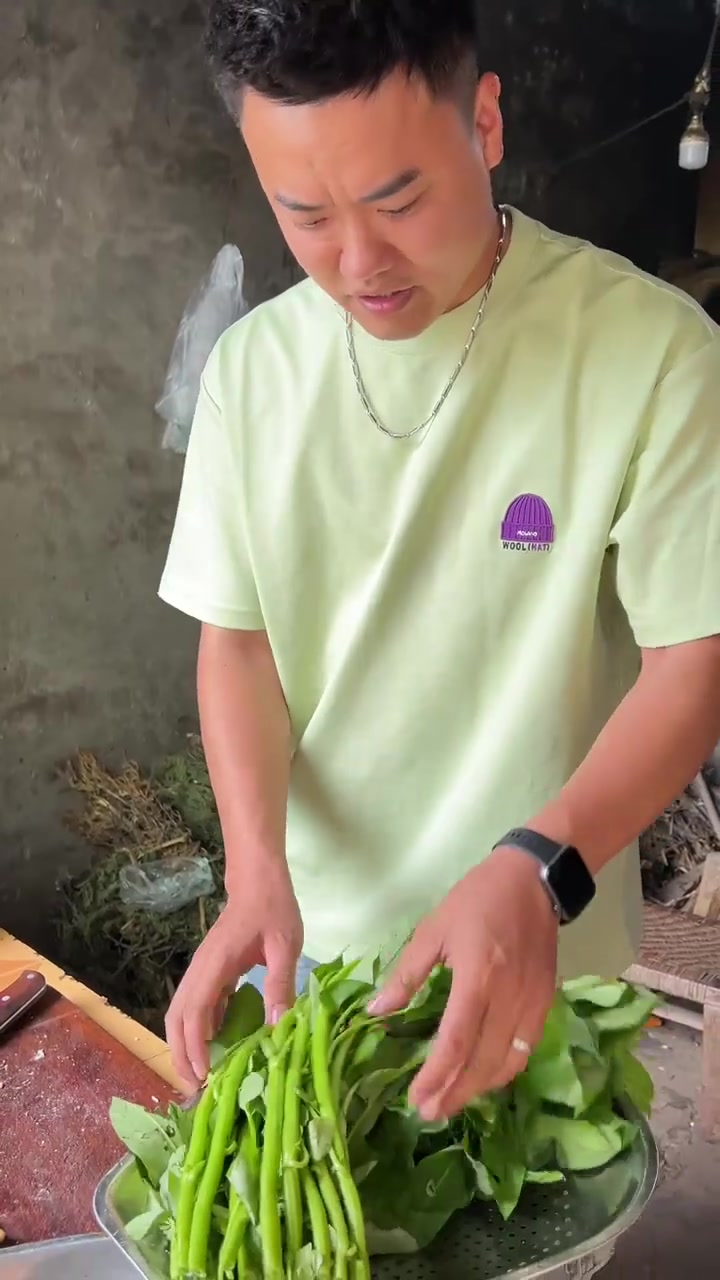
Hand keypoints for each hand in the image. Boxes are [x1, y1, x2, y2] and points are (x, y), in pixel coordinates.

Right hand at [165, 861, 302, 1091]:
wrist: (258, 880)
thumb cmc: (272, 908)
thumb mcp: (285, 944)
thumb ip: (280, 983)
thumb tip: (277, 1028)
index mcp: (214, 965)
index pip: (194, 1012)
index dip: (195, 1047)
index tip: (205, 1077)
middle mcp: (200, 971)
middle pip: (176, 1019)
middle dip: (181, 1056)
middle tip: (198, 1090)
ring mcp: (203, 973)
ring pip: (182, 1015)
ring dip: (186, 1047)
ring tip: (204, 1079)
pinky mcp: (211, 974)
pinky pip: (198, 1008)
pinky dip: (200, 1032)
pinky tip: (219, 1050)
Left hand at [370, 847, 558, 1119]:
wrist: (534, 879)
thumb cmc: (477, 899)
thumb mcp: (433, 930)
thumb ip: (407, 974)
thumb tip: (377, 1012)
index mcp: (477, 977)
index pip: (456, 1041)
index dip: (436, 1076)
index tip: (415, 1099)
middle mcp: (508, 997)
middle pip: (483, 1061)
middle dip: (456, 1093)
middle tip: (430, 1113)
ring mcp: (532, 1002)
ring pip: (508, 1062)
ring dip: (480, 1088)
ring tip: (452, 1101)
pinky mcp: (545, 1002)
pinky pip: (526, 1049)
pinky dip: (505, 1070)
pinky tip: (484, 1077)